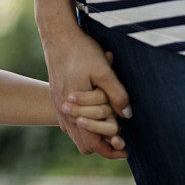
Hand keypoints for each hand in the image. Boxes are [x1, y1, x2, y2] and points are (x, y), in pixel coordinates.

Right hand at [43, 24, 130, 158]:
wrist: (57, 33)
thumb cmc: (80, 50)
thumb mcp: (103, 70)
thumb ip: (117, 94)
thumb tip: (127, 115)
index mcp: (74, 109)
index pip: (92, 144)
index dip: (110, 150)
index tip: (126, 149)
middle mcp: (63, 111)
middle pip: (84, 144)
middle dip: (103, 145)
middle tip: (122, 138)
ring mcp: (58, 104)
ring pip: (76, 133)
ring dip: (94, 133)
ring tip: (112, 124)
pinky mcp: (58, 96)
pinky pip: (70, 122)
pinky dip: (84, 123)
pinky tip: (96, 111)